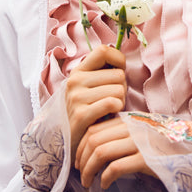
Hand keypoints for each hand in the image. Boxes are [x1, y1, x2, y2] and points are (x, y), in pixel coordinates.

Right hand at [64, 45, 126, 164]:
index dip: (118, 60)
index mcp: (79, 70)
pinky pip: (112, 103)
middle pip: (118, 74)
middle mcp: (75, 80)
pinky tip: (111, 114)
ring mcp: (77, 97)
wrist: (68, 141)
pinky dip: (117, 108)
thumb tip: (121, 59)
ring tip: (110, 108)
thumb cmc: (88, 111)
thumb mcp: (90, 87)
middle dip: (122, 87)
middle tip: (113, 99)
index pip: (104, 50)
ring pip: (119, 89)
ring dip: (121, 101)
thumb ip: (103, 72)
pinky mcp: (82, 114)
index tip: (118, 73)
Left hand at [75, 116, 155, 188]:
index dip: (81, 147)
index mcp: (127, 120)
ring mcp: (138, 142)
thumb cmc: (162, 146)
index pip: (94, 129)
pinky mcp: (145, 159)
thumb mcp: (141, 133)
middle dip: (82, 160)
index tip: (79, 162)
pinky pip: (116, 167)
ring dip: (89, 171)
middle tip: (81, 176)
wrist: (190, 152)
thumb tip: (95, 149)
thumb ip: (122, 134)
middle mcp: (131, 128)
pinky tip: (105, 185)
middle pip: (94, 140)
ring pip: (101, 153)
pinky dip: (105, 178)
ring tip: (88, 182)